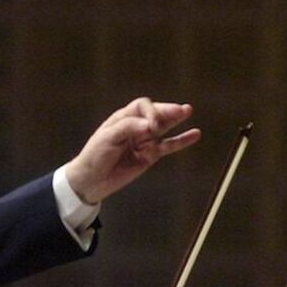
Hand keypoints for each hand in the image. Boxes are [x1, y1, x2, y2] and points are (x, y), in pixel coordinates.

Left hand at [65, 97, 200, 203]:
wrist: (91, 180)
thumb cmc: (94, 156)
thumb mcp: (107, 139)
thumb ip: (128, 128)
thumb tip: (151, 125)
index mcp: (122, 118)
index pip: (142, 106)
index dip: (150, 111)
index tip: (152, 126)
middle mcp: (135, 127)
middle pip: (155, 113)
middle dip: (167, 111)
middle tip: (181, 111)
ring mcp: (144, 141)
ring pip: (164, 127)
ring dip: (175, 119)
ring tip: (188, 111)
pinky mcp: (150, 156)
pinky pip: (168, 146)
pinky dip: (181, 141)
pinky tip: (195, 134)